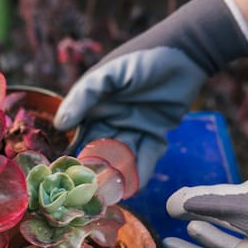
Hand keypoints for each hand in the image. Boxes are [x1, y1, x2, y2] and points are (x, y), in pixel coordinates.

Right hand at [54, 0, 247, 184]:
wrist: (186, 53)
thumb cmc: (143, 57)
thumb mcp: (110, 73)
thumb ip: (85, 96)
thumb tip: (61, 124)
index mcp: (95, 106)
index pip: (79, 135)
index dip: (73, 153)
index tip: (66, 174)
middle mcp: (112, 120)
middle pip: (101, 152)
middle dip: (96, 171)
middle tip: (90, 192)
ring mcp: (134, 129)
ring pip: (123, 158)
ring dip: (118, 175)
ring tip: (111, 194)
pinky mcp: (157, 135)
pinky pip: (147, 157)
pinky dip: (141, 172)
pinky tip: (134, 187)